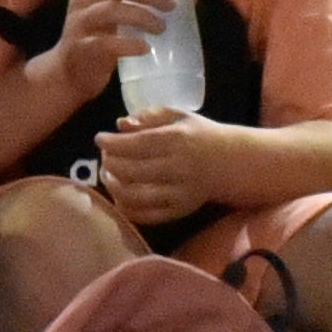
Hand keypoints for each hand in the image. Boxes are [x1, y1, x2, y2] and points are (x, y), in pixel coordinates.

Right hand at [37, 0, 170, 103]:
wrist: (69, 74)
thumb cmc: (99, 39)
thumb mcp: (116, 16)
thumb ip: (142, 3)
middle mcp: (82, 0)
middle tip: (170, 5)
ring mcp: (78, 24)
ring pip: (110, 10)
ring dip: (141, 16)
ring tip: (161, 27)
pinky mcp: (80, 49)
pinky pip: (104, 43)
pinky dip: (128, 44)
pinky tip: (145, 48)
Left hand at [95, 108, 232, 226]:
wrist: (232, 163)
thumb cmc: (200, 135)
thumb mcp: (179, 116)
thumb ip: (149, 117)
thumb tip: (120, 124)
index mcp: (178, 140)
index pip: (137, 143)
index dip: (113, 143)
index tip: (99, 138)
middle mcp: (178, 167)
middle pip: (132, 170)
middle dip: (110, 163)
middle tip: (104, 157)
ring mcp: (179, 193)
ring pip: (135, 196)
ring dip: (114, 187)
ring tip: (108, 175)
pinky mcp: (180, 211)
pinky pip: (146, 215)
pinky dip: (127, 208)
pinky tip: (120, 195)